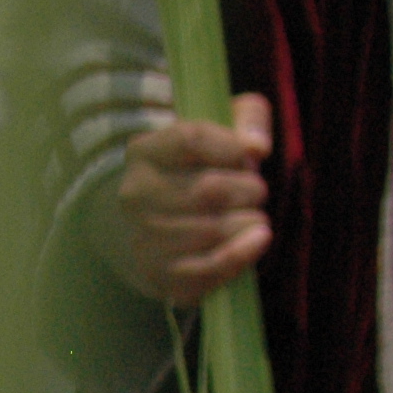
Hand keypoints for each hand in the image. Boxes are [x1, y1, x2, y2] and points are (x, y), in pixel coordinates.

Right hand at [107, 93, 273, 306]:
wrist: (167, 223)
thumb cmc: (205, 168)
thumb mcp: (225, 129)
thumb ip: (248, 118)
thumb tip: (256, 146)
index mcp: (144, 151)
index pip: (192, 139)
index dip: (233, 148)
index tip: (248, 155)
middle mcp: (135, 194)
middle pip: (208, 189)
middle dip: (249, 190)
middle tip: (254, 192)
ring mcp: (143, 237)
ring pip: (211, 230)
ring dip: (249, 222)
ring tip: (251, 216)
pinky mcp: (159, 274)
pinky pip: (206, 269)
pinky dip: (241, 255)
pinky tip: (257, 241)